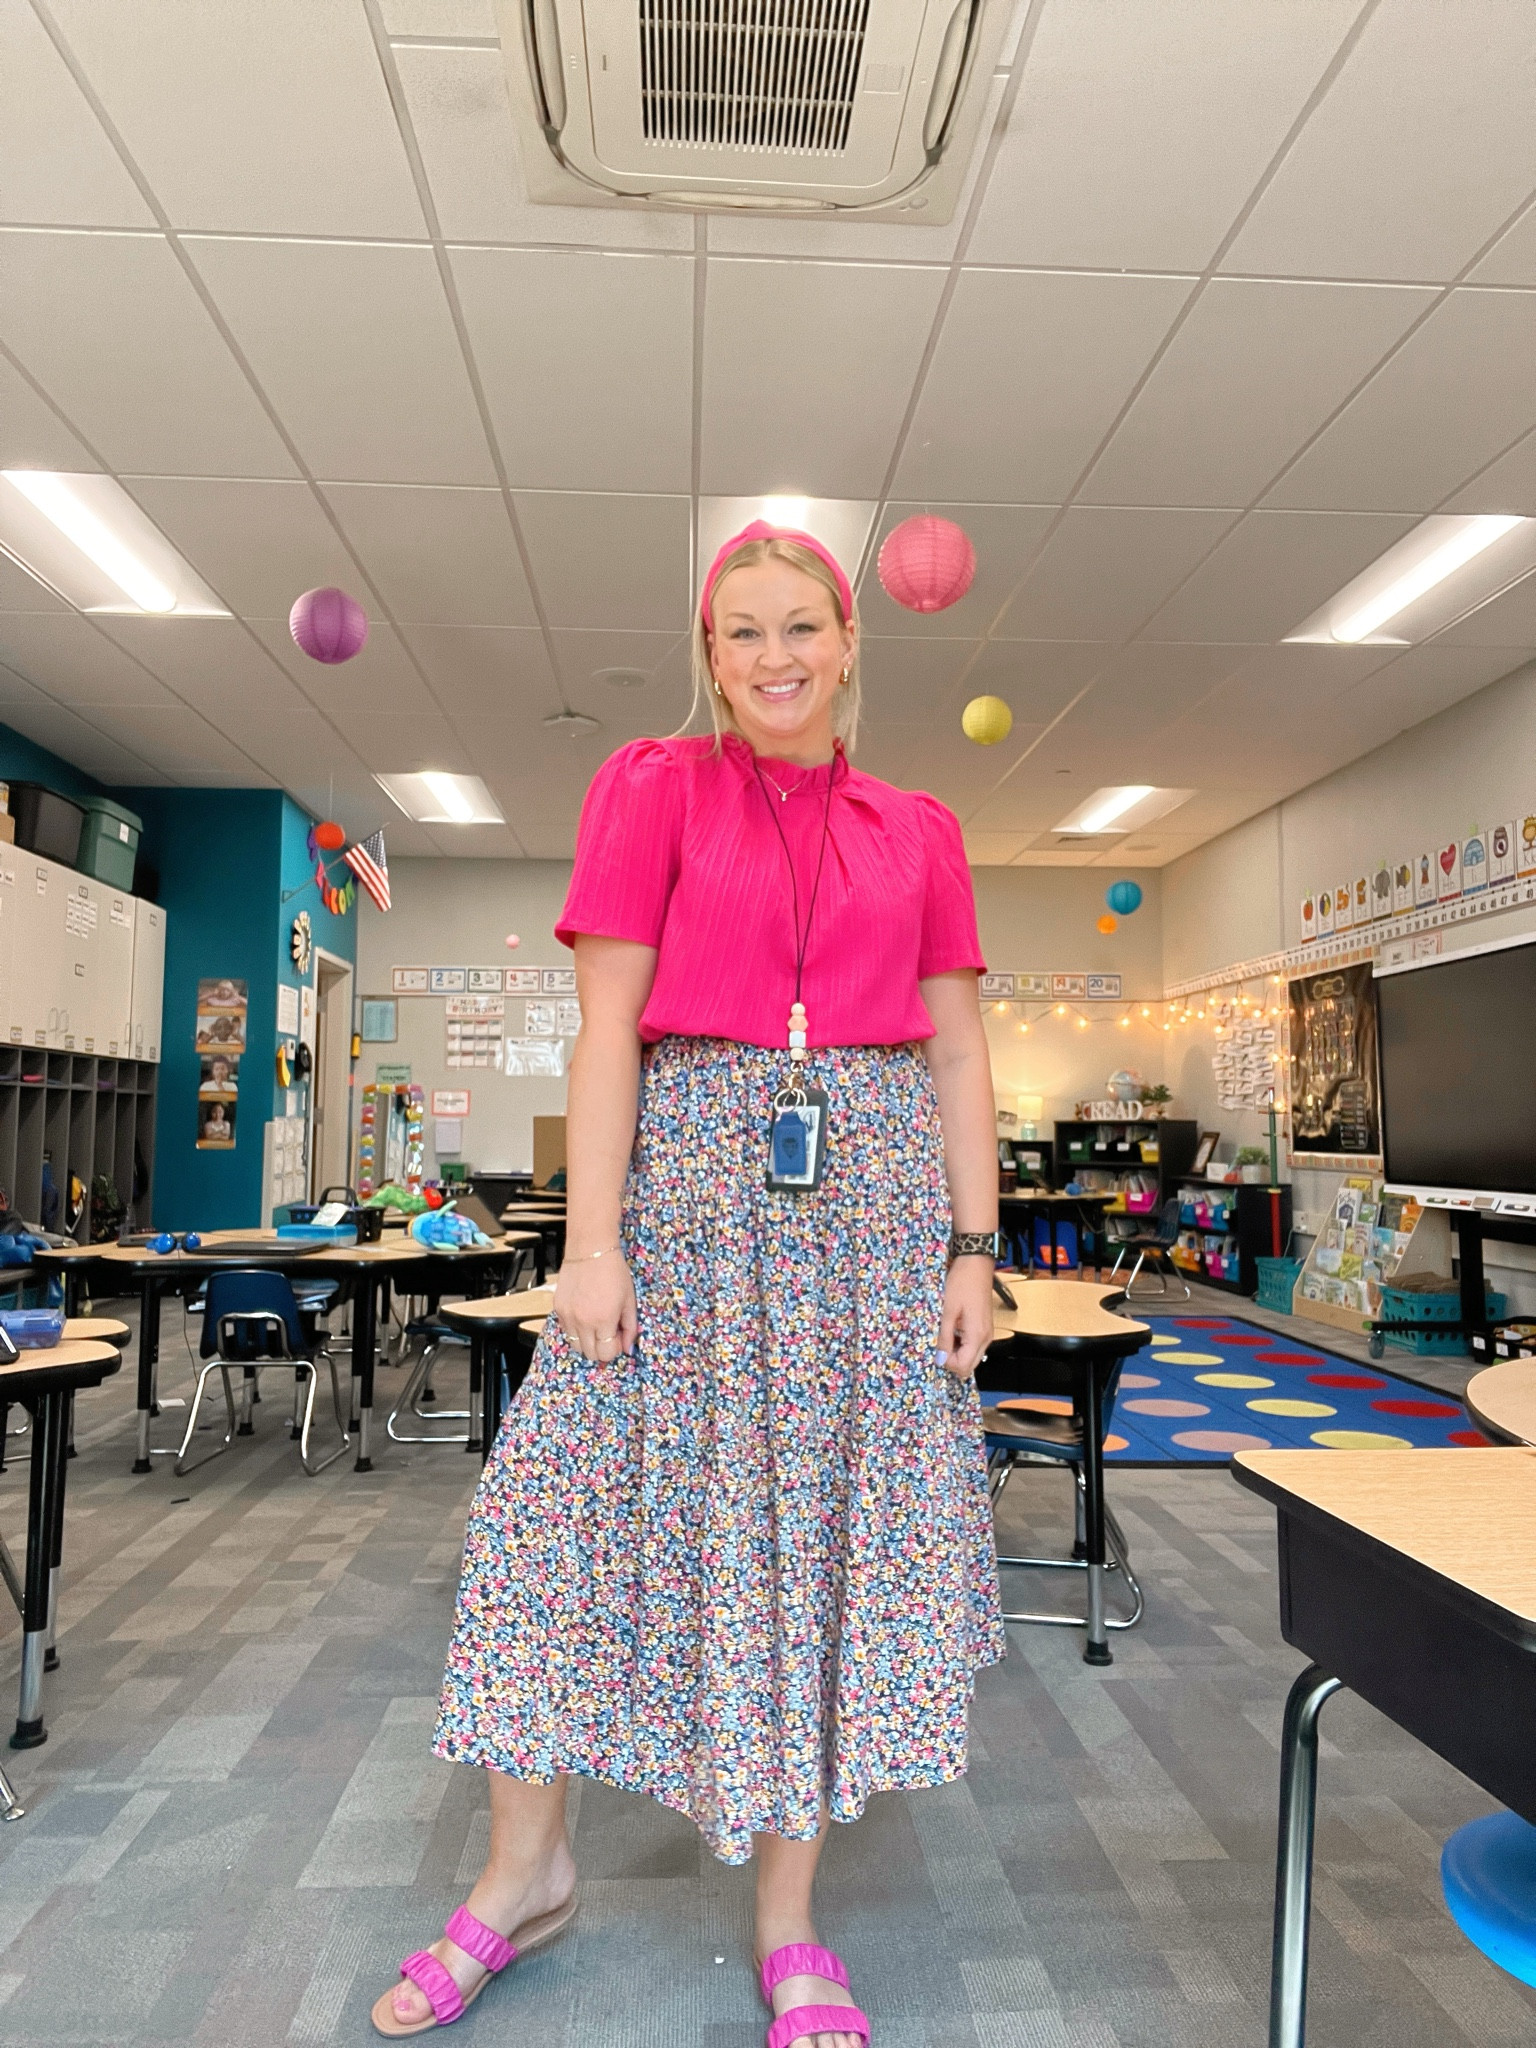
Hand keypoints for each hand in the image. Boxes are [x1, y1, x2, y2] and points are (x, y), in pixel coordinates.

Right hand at [554, 1251, 636, 1362]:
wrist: (590, 1250)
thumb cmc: (614, 1272)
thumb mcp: (629, 1300)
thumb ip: (630, 1328)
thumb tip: (628, 1348)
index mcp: (604, 1320)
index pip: (606, 1354)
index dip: (615, 1349)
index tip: (618, 1337)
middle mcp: (583, 1322)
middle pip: (590, 1354)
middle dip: (601, 1348)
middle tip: (608, 1332)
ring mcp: (568, 1316)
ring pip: (576, 1346)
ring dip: (587, 1341)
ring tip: (596, 1324)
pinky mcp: (558, 1309)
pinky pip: (566, 1331)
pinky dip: (575, 1329)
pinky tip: (584, 1314)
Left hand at [937, 1257, 993, 1380]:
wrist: (976, 1265)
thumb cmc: (962, 1284)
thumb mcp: (947, 1311)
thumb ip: (944, 1338)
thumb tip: (940, 1359)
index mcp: (977, 1336)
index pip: (964, 1367)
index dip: (947, 1363)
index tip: (936, 1351)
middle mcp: (985, 1338)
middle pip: (969, 1366)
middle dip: (952, 1361)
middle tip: (939, 1345)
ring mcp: (986, 1333)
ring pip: (971, 1356)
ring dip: (956, 1352)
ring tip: (944, 1335)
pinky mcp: (984, 1327)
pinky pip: (972, 1345)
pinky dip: (961, 1344)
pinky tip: (951, 1330)